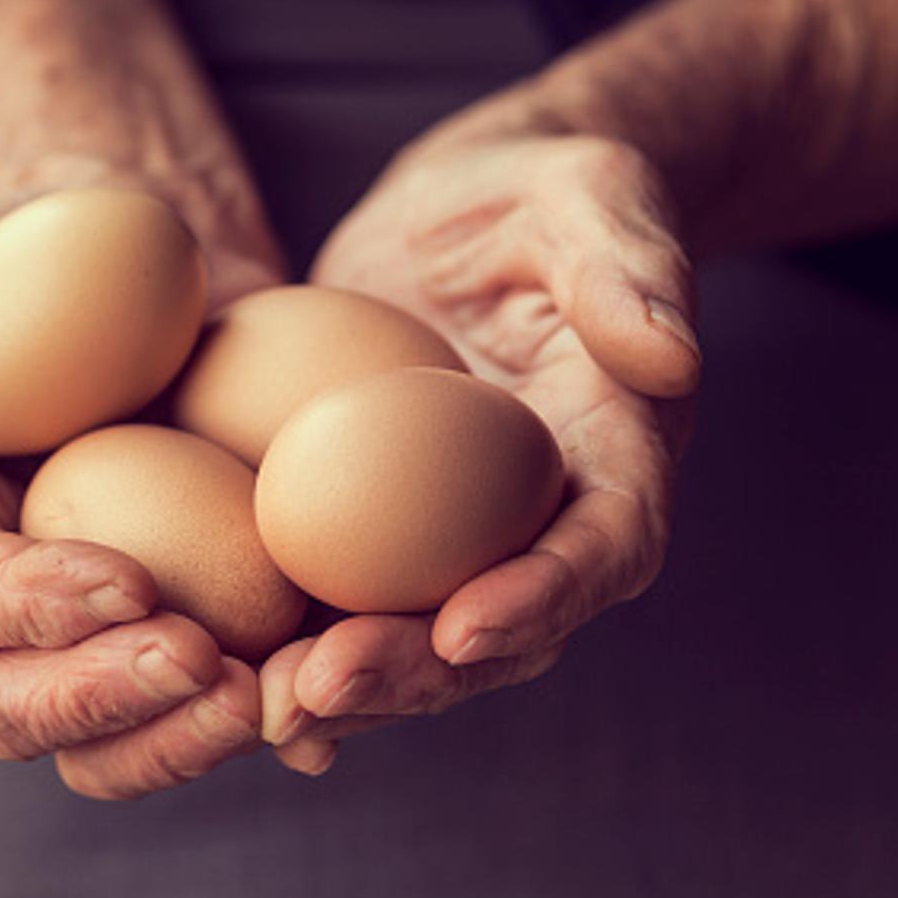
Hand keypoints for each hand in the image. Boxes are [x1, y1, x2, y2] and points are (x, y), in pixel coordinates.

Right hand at [0, 191, 280, 798]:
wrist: (137, 262)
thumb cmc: (3, 254)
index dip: (27, 609)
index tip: (129, 583)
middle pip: (14, 711)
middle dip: (103, 704)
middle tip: (205, 664)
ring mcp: (90, 631)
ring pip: (112, 741)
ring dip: (186, 739)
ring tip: (273, 696)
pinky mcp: (185, 619)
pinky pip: (209, 704)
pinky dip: (266, 719)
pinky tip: (323, 705)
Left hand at [260, 131, 699, 775]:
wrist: (463, 212)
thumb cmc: (541, 193)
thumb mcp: (592, 196)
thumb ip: (629, 268)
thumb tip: (670, 357)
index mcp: (616, 453)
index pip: (605, 545)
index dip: (544, 596)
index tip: (465, 625)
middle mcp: (543, 518)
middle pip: (502, 628)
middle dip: (419, 672)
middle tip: (324, 687)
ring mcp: (458, 535)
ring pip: (417, 640)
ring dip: (349, 685)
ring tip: (261, 705)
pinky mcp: (379, 528)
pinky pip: (348, 602)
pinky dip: (296, 649)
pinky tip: (228, 679)